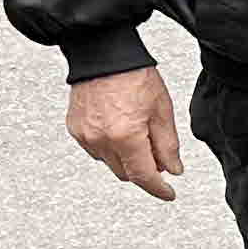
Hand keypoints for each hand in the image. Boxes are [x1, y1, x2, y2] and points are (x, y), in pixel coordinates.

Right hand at [68, 65, 180, 200]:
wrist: (104, 54)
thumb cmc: (135, 77)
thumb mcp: (162, 111)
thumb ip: (168, 146)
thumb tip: (173, 170)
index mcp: (125, 137)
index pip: (143, 176)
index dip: (158, 189)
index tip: (169, 193)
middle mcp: (100, 140)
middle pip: (125, 173)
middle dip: (144, 170)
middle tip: (158, 155)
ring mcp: (84, 135)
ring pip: (110, 163)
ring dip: (126, 159)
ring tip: (139, 134)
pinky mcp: (74, 128)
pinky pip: (95, 150)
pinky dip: (110, 148)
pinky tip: (120, 129)